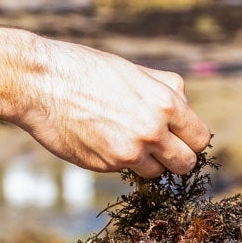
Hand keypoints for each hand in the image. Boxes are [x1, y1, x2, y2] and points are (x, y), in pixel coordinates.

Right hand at [17, 36, 211, 178]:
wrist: (40, 83)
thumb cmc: (86, 70)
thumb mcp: (134, 70)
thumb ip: (165, 89)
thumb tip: (185, 105)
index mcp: (165, 103)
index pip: (201, 138)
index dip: (191, 138)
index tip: (179, 136)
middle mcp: (152, 131)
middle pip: (187, 163)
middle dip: (177, 157)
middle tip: (161, 147)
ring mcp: (129, 152)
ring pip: (158, 172)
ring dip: (149, 162)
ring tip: (126, 139)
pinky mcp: (107, 165)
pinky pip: (128, 171)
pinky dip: (122, 161)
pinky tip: (103, 139)